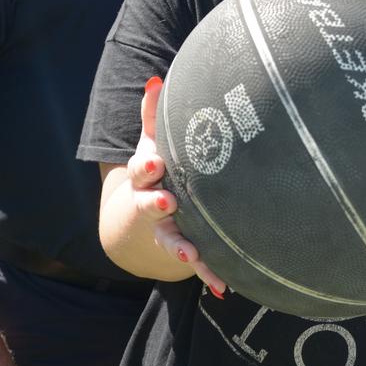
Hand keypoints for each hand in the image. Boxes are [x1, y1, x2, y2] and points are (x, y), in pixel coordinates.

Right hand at [127, 77, 227, 297]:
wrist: (147, 211)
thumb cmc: (161, 166)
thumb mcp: (154, 141)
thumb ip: (154, 114)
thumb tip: (156, 79)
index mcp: (147, 175)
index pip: (142, 170)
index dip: (147, 169)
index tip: (156, 167)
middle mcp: (151, 203)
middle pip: (149, 205)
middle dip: (156, 206)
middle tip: (168, 204)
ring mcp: (165, 228)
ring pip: (169, 239)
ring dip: (179, 246)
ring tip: (191, 254)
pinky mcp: (182, 246)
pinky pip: (195, 261)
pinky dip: (208, 273)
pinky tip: (223, 286)